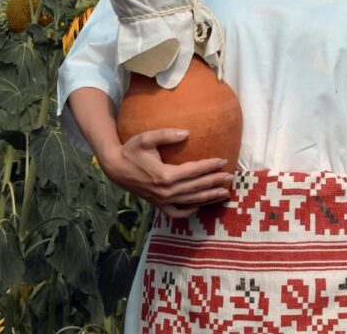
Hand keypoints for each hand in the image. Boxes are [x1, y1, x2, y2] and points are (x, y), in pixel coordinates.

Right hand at [99, 129, 232, 218]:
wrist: (115, 168)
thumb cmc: (131, 150)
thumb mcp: (146, 138)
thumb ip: (166, 134)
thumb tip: (187, 133)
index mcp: (165, 175)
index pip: (194, 171)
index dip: (210, 166)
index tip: (223, 161)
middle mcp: (166, 191)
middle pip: (196, 187)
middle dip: (215, 182)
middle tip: (231, 177)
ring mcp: (162, 200)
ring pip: (191, 201)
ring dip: (209, 197)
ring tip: (224, 193)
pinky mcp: (158, 205)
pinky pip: (177, 212)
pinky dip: (189, 211)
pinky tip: (200, 205)